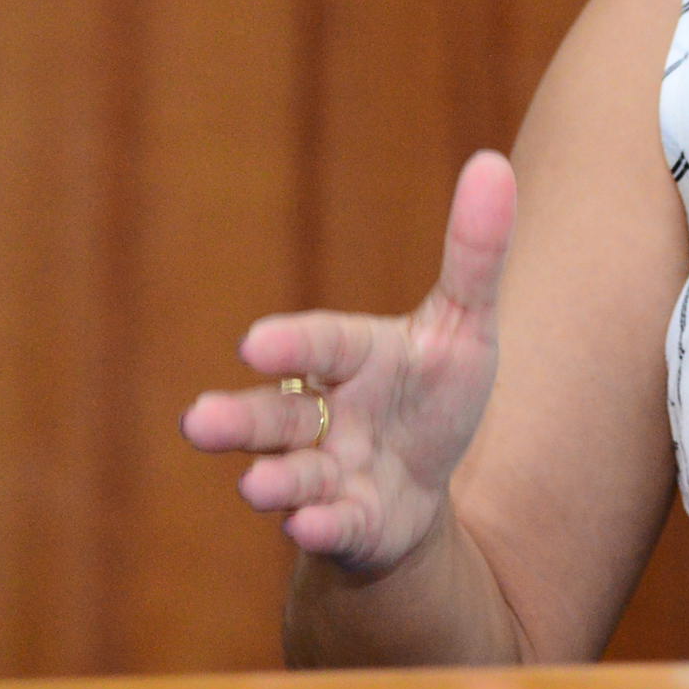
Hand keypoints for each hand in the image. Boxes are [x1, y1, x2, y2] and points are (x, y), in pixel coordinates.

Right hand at [180, 150, 515, 575]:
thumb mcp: (464, 321)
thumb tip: (491, 162)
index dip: (293, 342)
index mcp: (354, 357)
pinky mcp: (350, 524)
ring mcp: (331, 473)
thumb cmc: (433, 390)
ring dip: (274, 481)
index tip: (255, 342)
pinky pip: (335, 526)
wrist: (428, 480)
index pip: (322, 344)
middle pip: (277, 416)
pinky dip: (323, 525)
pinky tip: (310, 526)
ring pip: (292, 476)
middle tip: (197, 422)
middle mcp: (328, 415)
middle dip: (238, 420)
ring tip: (255, 486)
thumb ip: (475, 252)